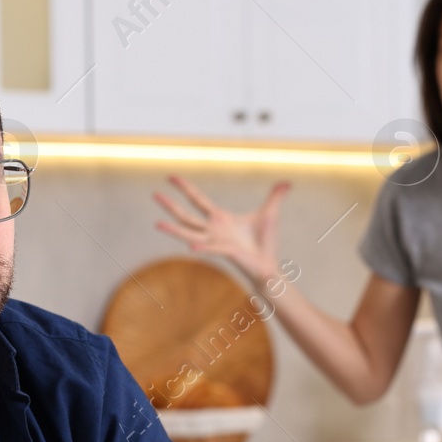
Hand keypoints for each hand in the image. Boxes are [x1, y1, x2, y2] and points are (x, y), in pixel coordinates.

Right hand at [154, 174, 289, 286]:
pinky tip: (190, 245)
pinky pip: (210, 248)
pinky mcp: (224, 252)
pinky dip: (201, 247)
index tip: (171, 177)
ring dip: (173, 229)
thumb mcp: (270, 213)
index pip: (198, 199)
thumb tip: (287, 182)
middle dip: (170, 205)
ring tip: (157, 224)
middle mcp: (213, 230)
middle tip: (154, 194)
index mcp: (220, 218)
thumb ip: (275, 196)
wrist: (268, 264)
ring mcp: (215, 242)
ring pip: (189, 233)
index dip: (185, 188)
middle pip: (186, 215)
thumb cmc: (266, 242)